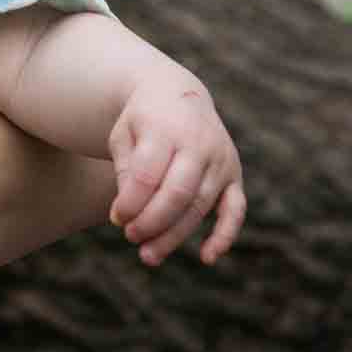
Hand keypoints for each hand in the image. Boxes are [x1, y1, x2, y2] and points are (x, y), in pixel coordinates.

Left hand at [106, 73, 246, 265]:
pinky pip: (235, 209)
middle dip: (152, 222)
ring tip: (148, 256)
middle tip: (131, 237)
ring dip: (175, 235)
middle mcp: (199, 143)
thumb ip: (126, 170)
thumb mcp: (124, 134)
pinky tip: (207, 257)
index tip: (116, 218)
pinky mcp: (234, 174)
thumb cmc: (142, 120)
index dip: (131, 202)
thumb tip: (126, 214)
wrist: (177, 94)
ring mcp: (221, 159)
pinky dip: (224, 235)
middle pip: (178, 193)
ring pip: (200, 206)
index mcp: (165, 128)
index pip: (149, 174)